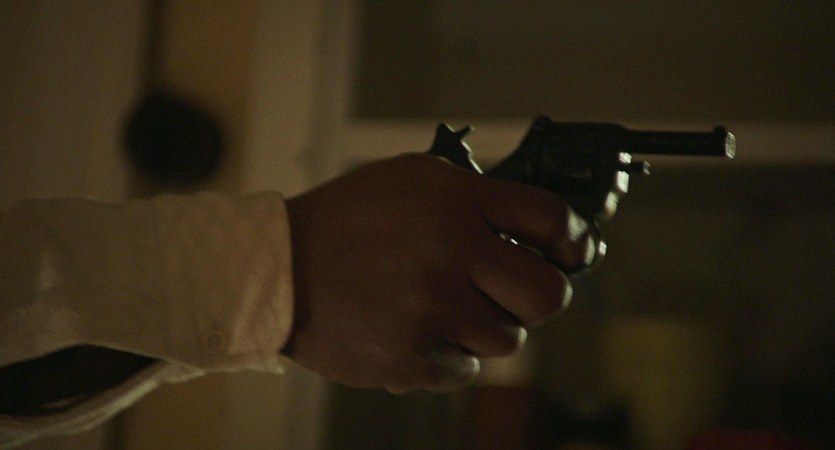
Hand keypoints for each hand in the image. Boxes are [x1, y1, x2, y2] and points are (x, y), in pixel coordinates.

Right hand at [281, 154, 593, 392]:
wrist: (278, 271)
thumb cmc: (347, 220)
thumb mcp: (411, 179)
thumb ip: (474, 194)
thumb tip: (533, 223)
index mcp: (455, 203)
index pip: (552, 219)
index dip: (574, 238)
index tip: (570, 251)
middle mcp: (451, 255)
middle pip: (548, 294)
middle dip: (541, 293)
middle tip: (517, 289)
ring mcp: (432, 311)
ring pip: (509, 339)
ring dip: (489, 326)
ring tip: (450, 307)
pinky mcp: (412, 358)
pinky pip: (466, 369)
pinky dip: (450, 353)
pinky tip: (419, 328)